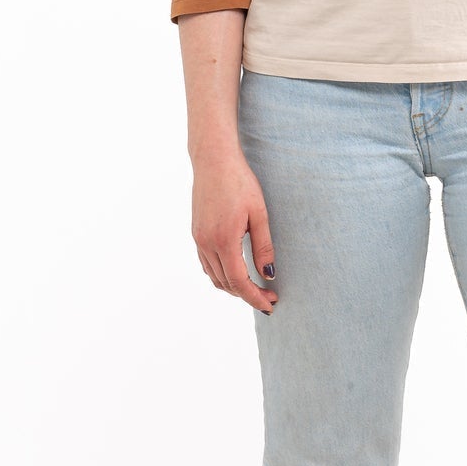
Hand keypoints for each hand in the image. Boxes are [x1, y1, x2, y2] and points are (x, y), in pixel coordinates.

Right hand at [192, 146, 278, 313]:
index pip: (239, 282)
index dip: (255, 297)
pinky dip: (221, 275)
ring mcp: (198, 239)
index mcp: (224, 240)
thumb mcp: (259, 214)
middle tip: (269, 298)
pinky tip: (235, 274)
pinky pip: (206, 264)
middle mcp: (206, 243)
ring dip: (234, 288)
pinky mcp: (196, 234)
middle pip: (226, 283)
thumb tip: (268, 275)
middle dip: (248, 295)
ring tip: (255, 290)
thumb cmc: (241, 183)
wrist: (213, 161)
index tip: (271, 304)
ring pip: (214, 277)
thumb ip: (264, 247)